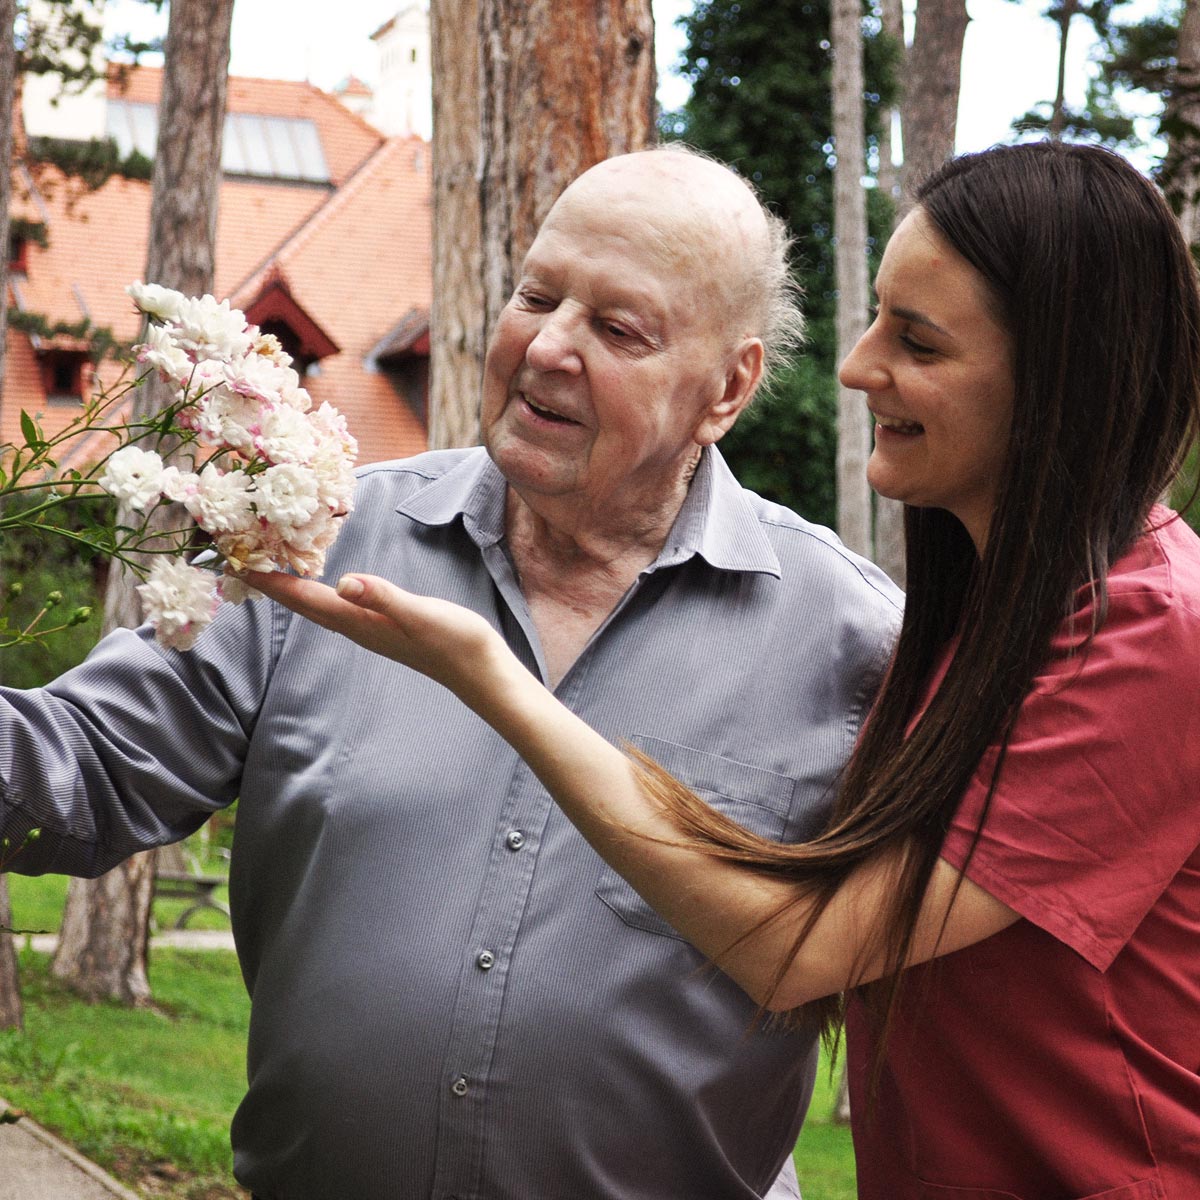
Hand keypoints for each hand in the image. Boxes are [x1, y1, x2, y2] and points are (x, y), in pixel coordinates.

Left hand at [247, 571, 515, 703]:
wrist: (481, 671)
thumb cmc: (456, 642)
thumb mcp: (421, 614)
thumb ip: (383, 598)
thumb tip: (344, 581)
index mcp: (361, 623)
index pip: (306, 599)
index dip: (272, 582)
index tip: (237, 562)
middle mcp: (358, 628)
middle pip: (304, 604)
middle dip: (271, 583)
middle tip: (239, 558)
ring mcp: (370, 629)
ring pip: (318, 606)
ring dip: (292, 588)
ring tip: (269, 566)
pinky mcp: (383, 626)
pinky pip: (338, 606)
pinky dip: (318, 591)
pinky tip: (320, 582)